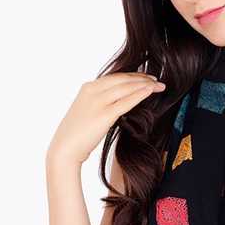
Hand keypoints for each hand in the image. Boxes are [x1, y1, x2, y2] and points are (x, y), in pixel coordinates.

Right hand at [46, 71, 165, 166]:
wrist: (64, 149)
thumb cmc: (76, 135)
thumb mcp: (88, 112)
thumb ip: (100, 104)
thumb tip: (116, 104)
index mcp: (88, 88)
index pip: (115, 77)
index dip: (133, 76)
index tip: (146, 78)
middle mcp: (92, 90)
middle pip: (123, 79)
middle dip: (142, 78)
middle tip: (157, 80)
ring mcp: (98, 102)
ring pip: (126, 87)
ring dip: (145, 85)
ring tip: (159, 86)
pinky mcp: (104, 115)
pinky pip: (126, 102)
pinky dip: (140, 95)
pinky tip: (151, 92)